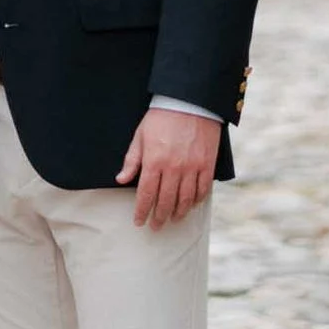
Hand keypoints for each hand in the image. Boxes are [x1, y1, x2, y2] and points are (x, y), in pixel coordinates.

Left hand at [118, 104, 217, 229]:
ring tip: (173, 220)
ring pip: (185, 200)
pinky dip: (196, 201)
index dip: (142, 211)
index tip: (139, 221)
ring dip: (178, 213)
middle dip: (159, 217)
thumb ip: (132, 160)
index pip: (146, 194)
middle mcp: (173, 168)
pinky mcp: (207, 164)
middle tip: (156, 226)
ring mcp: (192, 167)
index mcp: (154, 161)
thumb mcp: (140, 136)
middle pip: (166, 201)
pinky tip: (191, 205)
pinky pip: (203, 189)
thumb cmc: (161, 117)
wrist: (189, 102)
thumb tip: (121, 180)